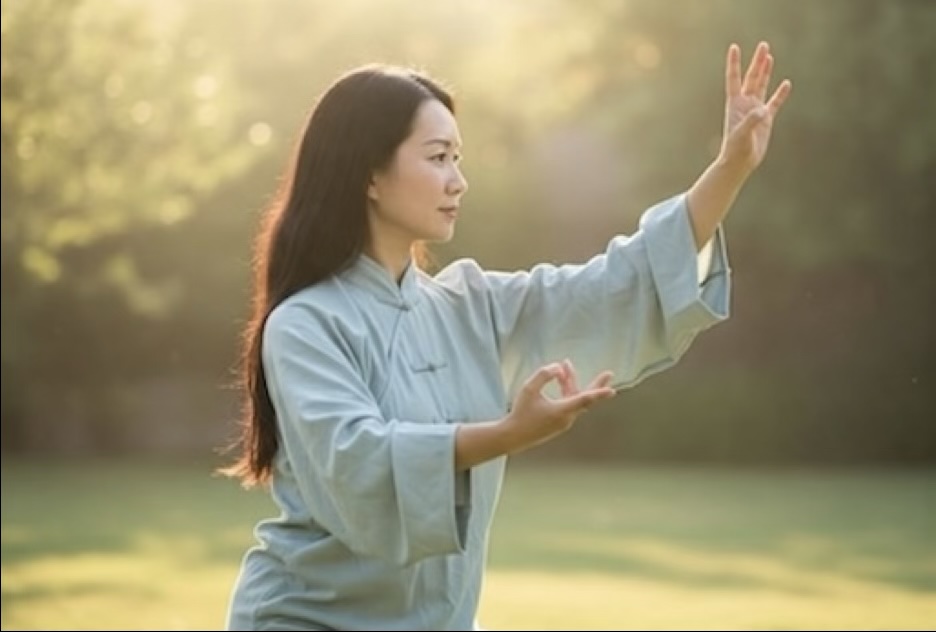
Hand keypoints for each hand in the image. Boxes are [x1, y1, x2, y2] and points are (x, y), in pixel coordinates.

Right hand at [502, 359, 614, 452]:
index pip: (585, 399)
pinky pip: (568, 405)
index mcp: (562, 410)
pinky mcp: (559, 424)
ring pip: (574, 399)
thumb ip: (544, 375)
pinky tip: (561, 382)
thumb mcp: (529, 389)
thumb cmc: (521, 413)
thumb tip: (558, 368)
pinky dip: (567, 392)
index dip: (599, 392)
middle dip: (596, 385)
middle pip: (585, 399)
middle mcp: (567, 418)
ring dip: (571, 384)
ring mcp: (564, 422)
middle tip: (609, 374)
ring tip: (566, 368)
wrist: (513, 436)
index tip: (611, 390)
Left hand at [720, 41, 791, 175]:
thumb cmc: (735, 149)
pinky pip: (775, 103)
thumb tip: (763, 111)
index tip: (734, 47)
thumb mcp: (741, 134)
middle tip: (763, 45)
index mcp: (735, 104)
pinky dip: (781, 94)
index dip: (734, 63)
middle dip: (757, 62)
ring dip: (766, 72)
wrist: (740, 162)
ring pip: (762, 86)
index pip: (734, 78)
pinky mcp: (766, 119)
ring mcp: (756, 110)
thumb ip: (751, 121)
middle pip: (752, 77)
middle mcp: (745, 103)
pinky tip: (787, 83)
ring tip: (769, 56)